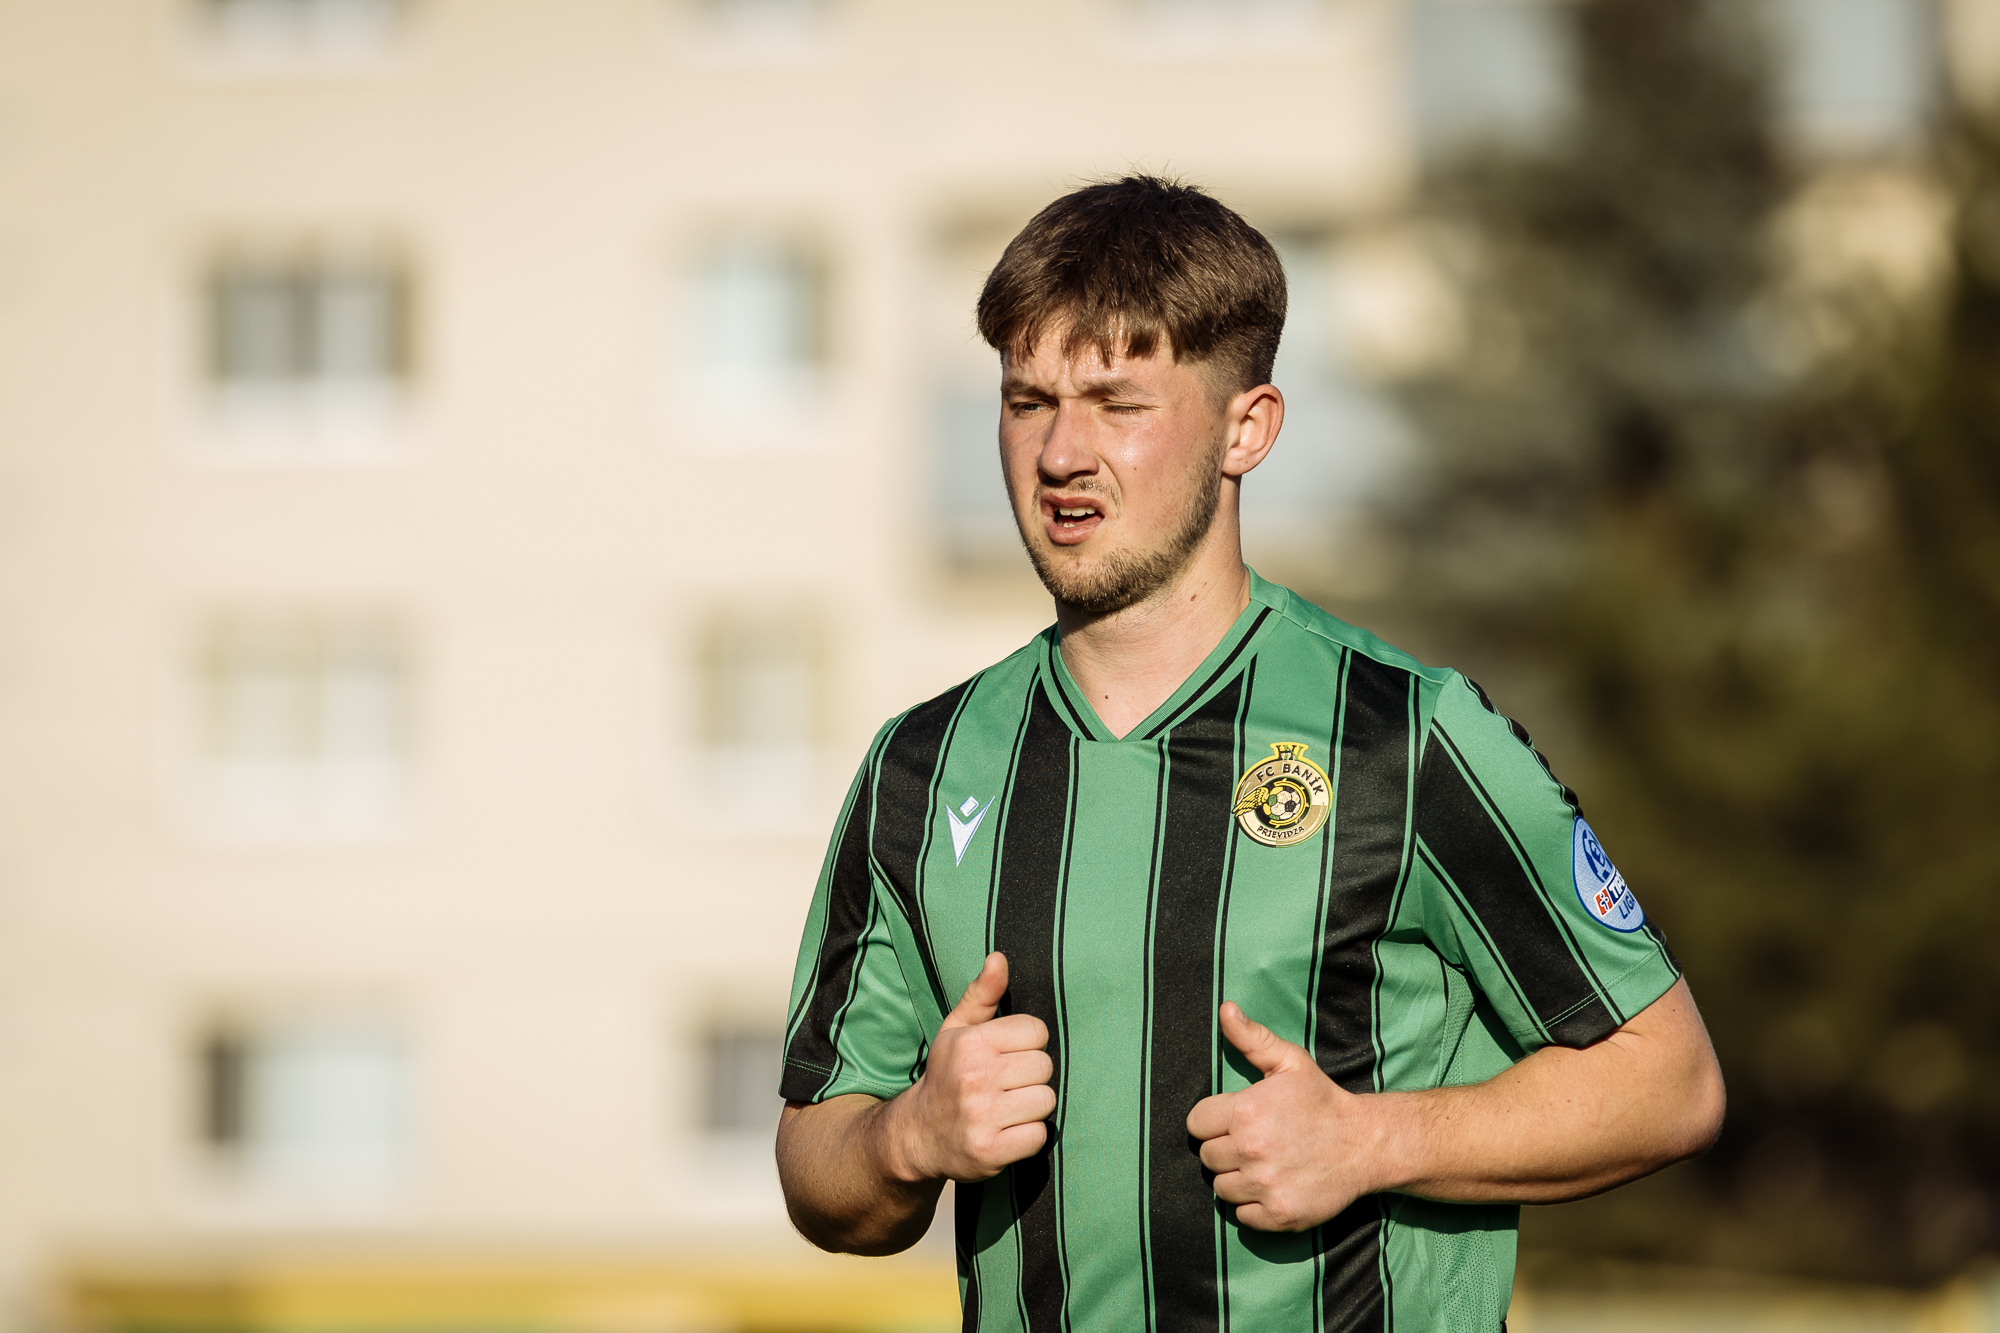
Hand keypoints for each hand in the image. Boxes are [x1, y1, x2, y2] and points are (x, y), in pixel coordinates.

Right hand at [882, 952, 1054, 1183]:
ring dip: (1033, 1106)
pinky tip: (1008, 1131)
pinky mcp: (990, 1151)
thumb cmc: (946, 1075)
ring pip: (1046, 1100)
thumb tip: (999, 958)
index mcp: (970, 1043)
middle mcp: (974, 1078)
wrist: (917, 1135)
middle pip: (1044, 1066)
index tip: (1008, 1055)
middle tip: (1008, 1084)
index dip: (1027, 1043)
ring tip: (1009, 1107)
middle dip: (1031, 1075)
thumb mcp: (956, 1030)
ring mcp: (982, 1117)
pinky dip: (1028, 1136)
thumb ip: (982, 994)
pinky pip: (1038, 1135)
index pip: (1036, 1031)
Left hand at [1185, 1001, 1392, 1231]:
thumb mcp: (1290, 1063)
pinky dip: (1253, 1206)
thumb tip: (1225, 1009)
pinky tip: (1273, 1187)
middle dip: (1225, 1150)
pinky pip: (1242, 1216)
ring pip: (1221, 1188)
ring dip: (1237, 1179)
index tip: (1233, 1121)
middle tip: (1253, 1143)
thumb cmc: (1322, 1101)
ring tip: (1264, 1164)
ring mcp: (1265, 1185)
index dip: (1212, 1122)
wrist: (1364, 1144)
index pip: (1196, 1124)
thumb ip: (1252, 1038)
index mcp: (1246, 1111)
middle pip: (1207, 1158)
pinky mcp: (1279, 1215)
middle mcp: (1251, 1150)